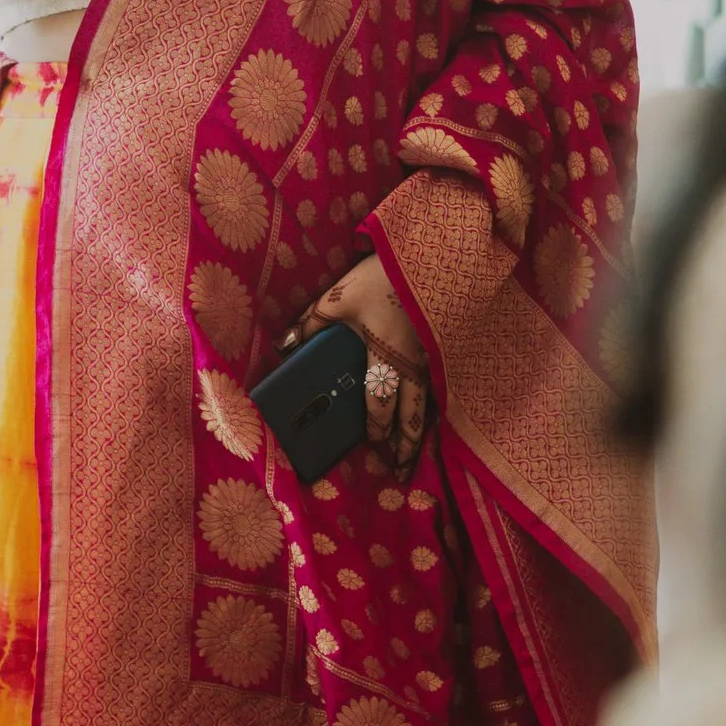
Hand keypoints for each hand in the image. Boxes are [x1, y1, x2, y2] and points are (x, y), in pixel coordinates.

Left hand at [296, 255, 432, 476]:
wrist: (429, 256)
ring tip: (417, 454)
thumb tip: (282, 346)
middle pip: (412, 417)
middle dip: (406, 446)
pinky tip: (431, 416)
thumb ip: (309, 323)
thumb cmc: (380, 279)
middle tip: (402, 469)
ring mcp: (432, 358)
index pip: (379, 404)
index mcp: (384, 356)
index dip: (377, 429)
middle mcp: (412, 365)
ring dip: (421, 433)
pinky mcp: (443, 347)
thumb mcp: (338, 297)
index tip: (373, 447)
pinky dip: (433, 407)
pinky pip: (439, 387)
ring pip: (429, 406)